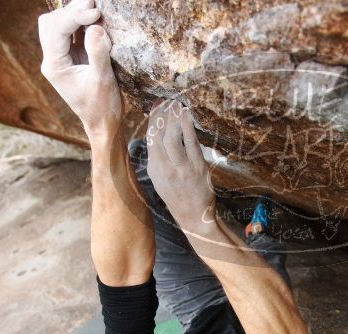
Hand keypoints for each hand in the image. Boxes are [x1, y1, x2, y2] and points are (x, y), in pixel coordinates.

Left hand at [38, 0, 121, 136]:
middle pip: (51, 23)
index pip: (57, 30)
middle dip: (72, 10)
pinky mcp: (71, 57)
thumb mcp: (103, 80)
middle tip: (94, 3)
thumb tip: (96, 27)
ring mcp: (60, 58)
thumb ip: (98, 53)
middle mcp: (52, 59)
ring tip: (94, 8)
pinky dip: (80, 23)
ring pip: (57, 25)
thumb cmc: (102, 106)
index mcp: (54, 66)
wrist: (103, 123)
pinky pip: (70, 32)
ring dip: (73, 14)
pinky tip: (94, 19)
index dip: (75, 16)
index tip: (96, 11)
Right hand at [146, 101, 216, 235]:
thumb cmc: (177, 195)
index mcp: (154, 169)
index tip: (156, 106)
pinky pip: (190, 142)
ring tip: (176, 104)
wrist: (194, 216)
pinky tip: (187, 114)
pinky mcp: (197, 168)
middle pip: (158, 135)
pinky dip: (187, 126)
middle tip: (167, 101)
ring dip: (173, 118)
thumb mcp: (160, 179)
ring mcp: (181, 168)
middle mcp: (164, 168)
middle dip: (161, 115)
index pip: (149, 139)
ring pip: (172, 136)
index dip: (152, 120)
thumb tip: (156, 135)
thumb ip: (157, 158)